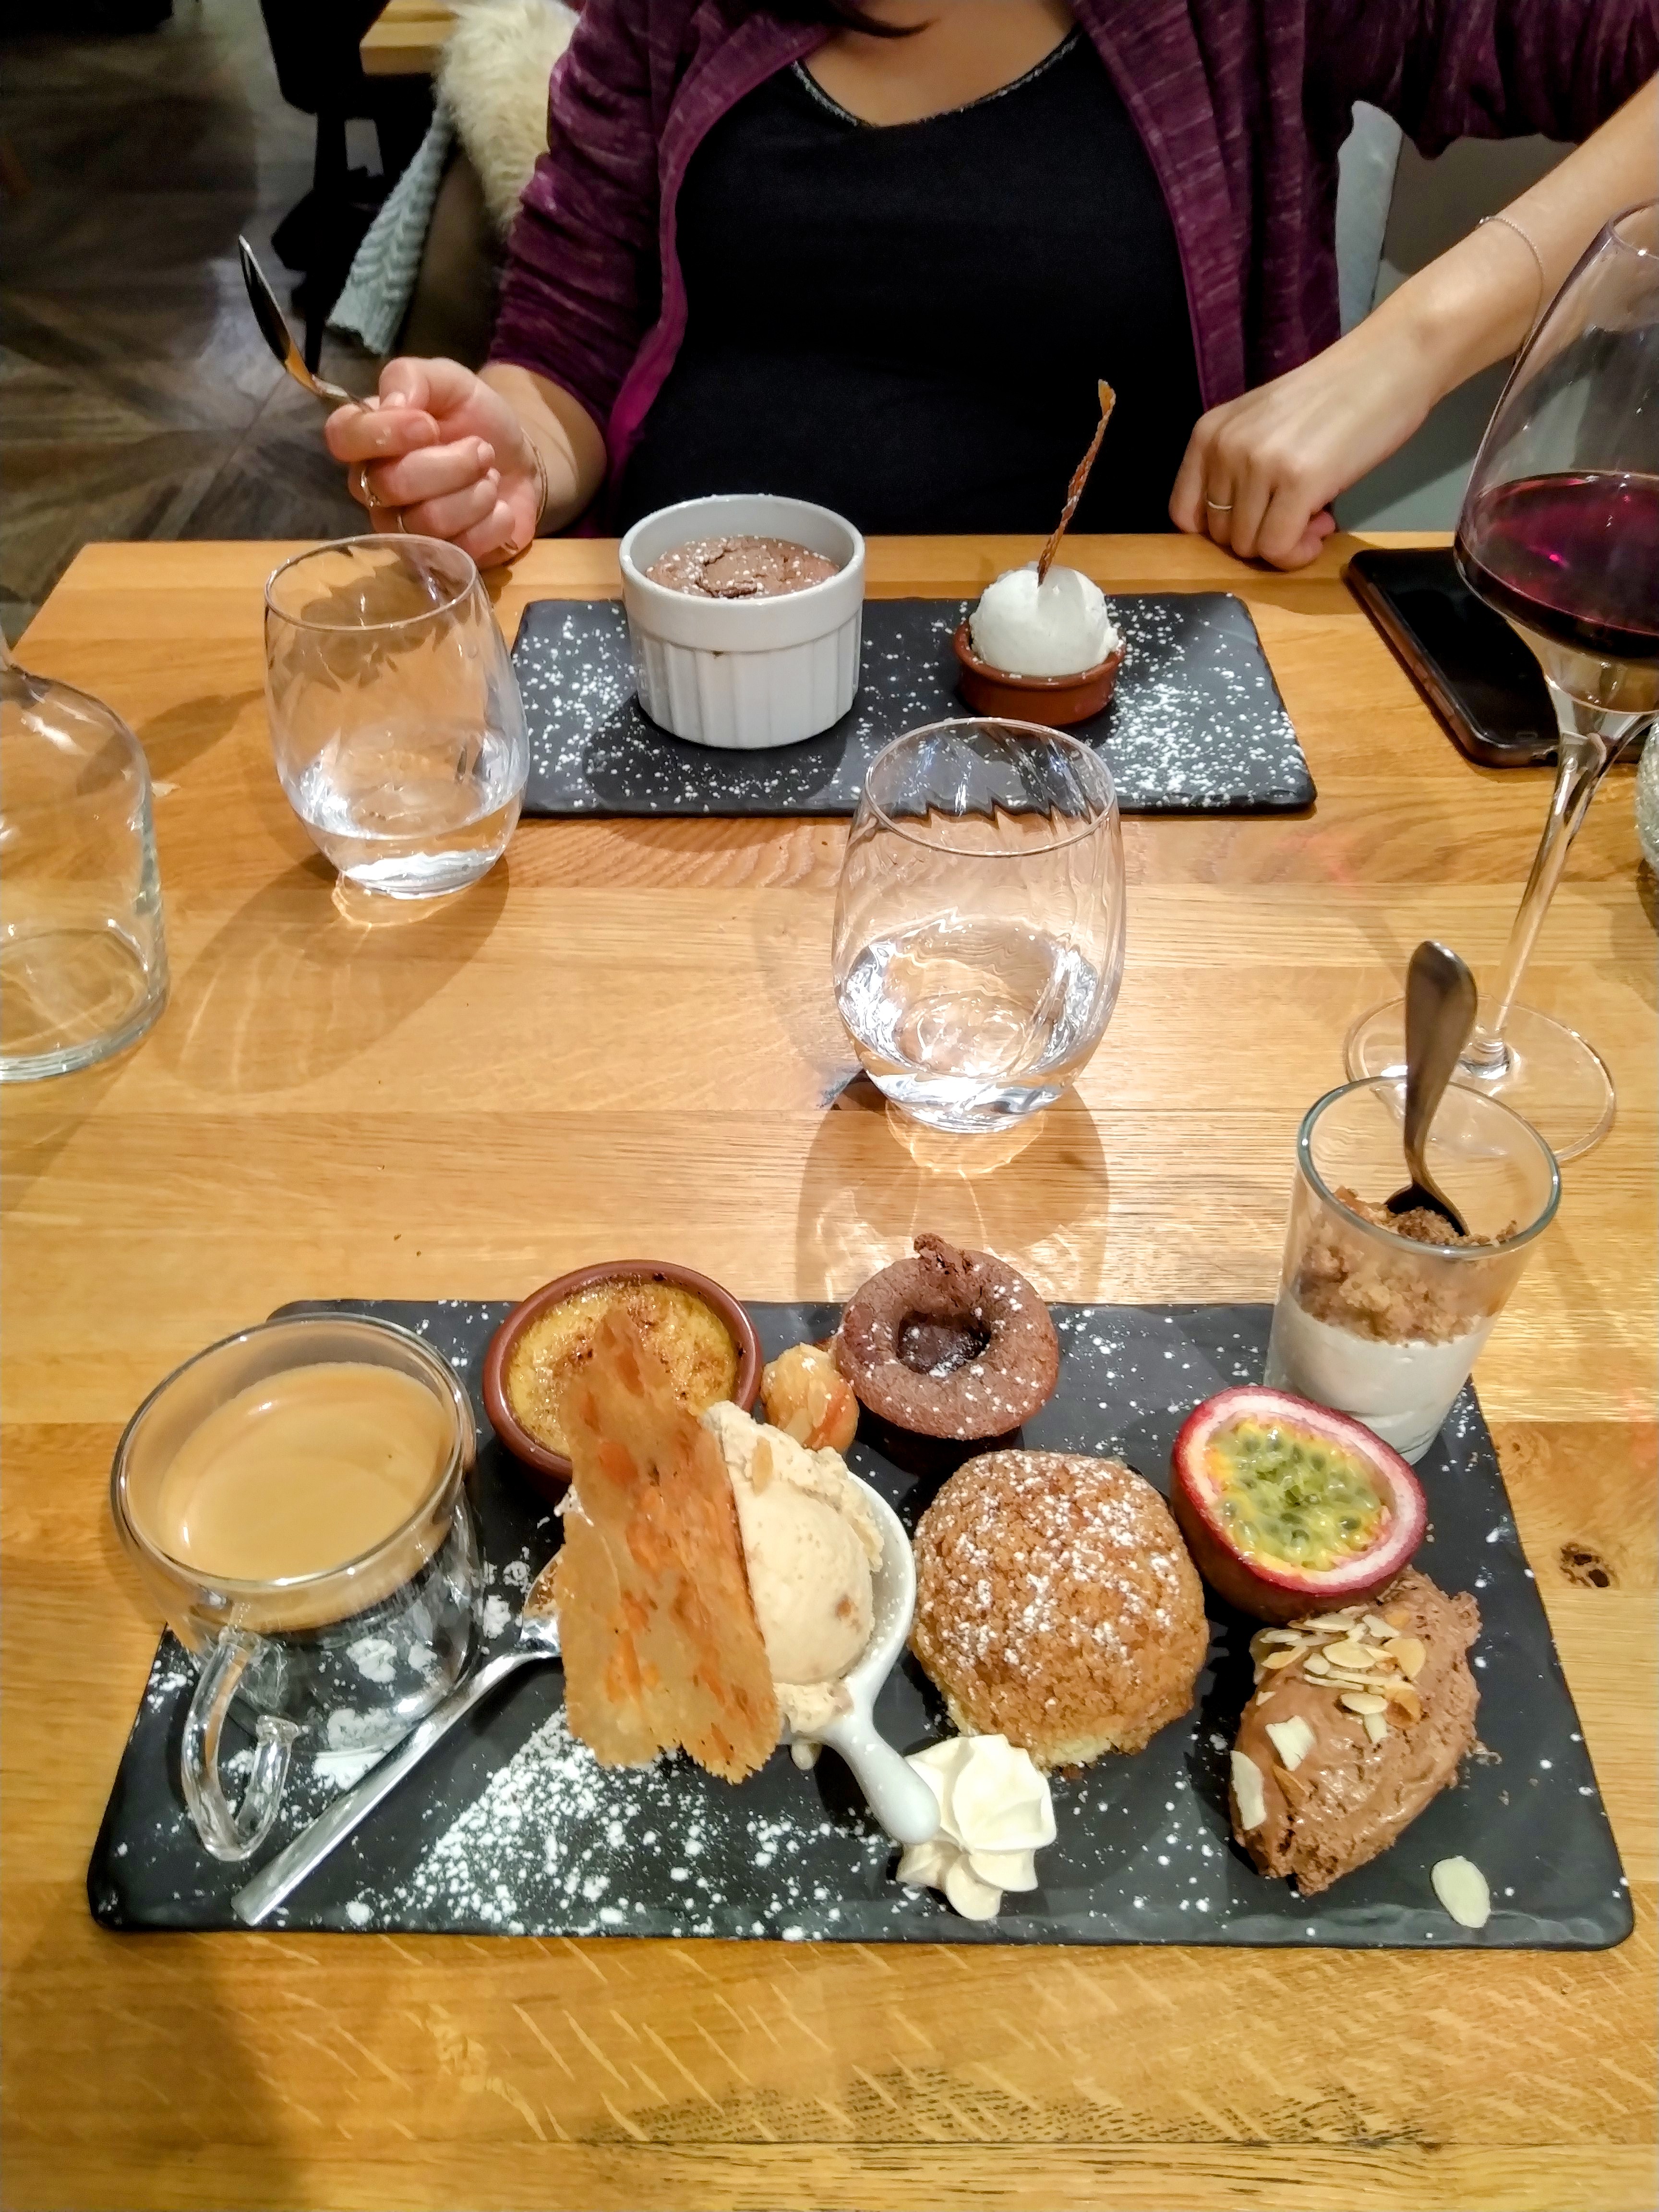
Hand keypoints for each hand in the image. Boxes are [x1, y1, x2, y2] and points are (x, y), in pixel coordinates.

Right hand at [323, 356, 540, 563]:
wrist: (520, 459)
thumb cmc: (475, 418)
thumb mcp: (449, 380)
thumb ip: (413, 377)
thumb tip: (394, 403)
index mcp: (366, 438)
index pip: (342, 438)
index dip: (383, 433)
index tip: (427, 425)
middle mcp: (374, 488)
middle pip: (391, 484)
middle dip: (451, 463)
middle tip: (481, 449)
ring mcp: (404, 530)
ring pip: (427, 521)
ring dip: (475, 492)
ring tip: (490, 476)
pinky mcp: (440, 559)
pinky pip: (461, 549)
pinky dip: (493, 522)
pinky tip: (497, 507)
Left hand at [1169, 321, 1438, 568]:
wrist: (1389, 362)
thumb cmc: (1332, 397)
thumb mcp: (1262, 425)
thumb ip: (1237, 468)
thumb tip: (1237, 529)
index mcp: (1209, 433)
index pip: (1184, 513)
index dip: (1223, 529)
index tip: (1259, 517)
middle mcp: (1225, 447)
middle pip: (1220, 536)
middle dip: (1261, 535)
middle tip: (1302, 512)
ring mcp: (1259, 464)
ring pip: (1249, 547)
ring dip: (1285, 543)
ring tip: (1317, 514)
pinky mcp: (1298, 481)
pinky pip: (1278, 549)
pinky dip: (1299, 553)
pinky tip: (1323, 527)